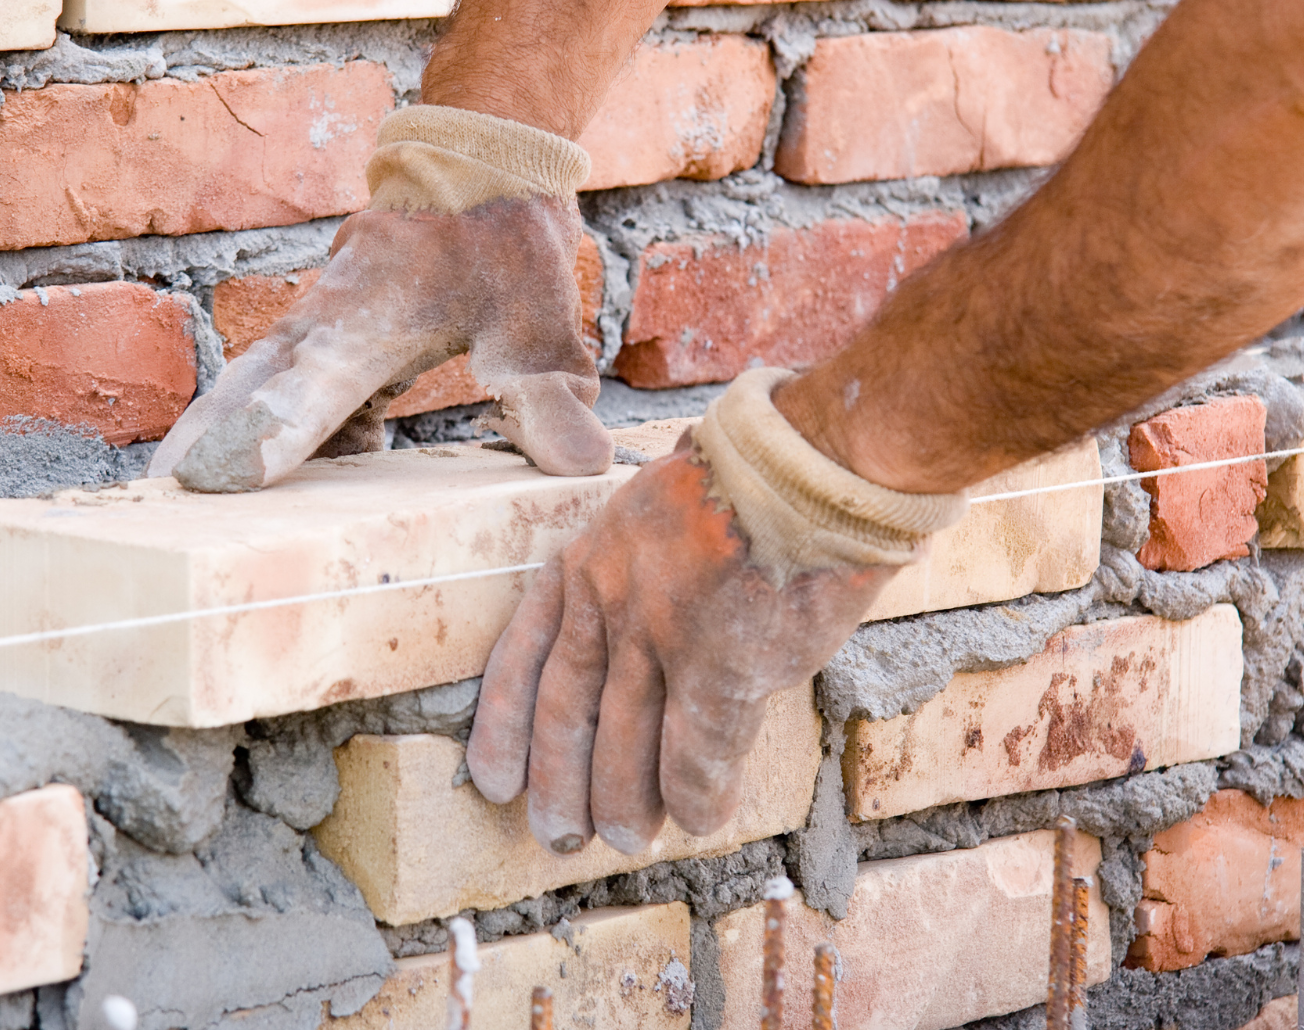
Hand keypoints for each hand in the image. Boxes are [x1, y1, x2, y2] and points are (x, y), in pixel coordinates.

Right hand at [149, 108, 611, 490]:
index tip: (226, 477)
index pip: (312, 386)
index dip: (270, 434)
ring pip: (253, 383)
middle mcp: (326, 320)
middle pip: (250, 387)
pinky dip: (272, 428)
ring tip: (179, 502)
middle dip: (203, 441)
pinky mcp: (324, 338)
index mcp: (372, 315)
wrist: (478, 169)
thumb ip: (550, 399)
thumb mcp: (542, 324)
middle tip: (157, 503)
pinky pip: (284, 387)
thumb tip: (581, 466)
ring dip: (218, 433)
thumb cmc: (503, 245)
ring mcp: (316, 326)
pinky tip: (296, 485)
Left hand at [464, 438, 903, 854]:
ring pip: (624, 742)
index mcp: (587, 560)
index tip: (493, 781)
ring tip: (626, 839)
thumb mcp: (657, 513)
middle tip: (557, 835)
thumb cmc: (750, 479)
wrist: (809, 464)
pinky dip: (696, 793)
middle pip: (566, 711)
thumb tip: (641, 641)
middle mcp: (608, 600)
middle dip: (559, 781)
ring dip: (625, 800)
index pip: (523, 656)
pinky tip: (700, 818)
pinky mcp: (720, 668)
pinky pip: (696, 753)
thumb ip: (638, 577)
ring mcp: (660, 636)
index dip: (506, 726)